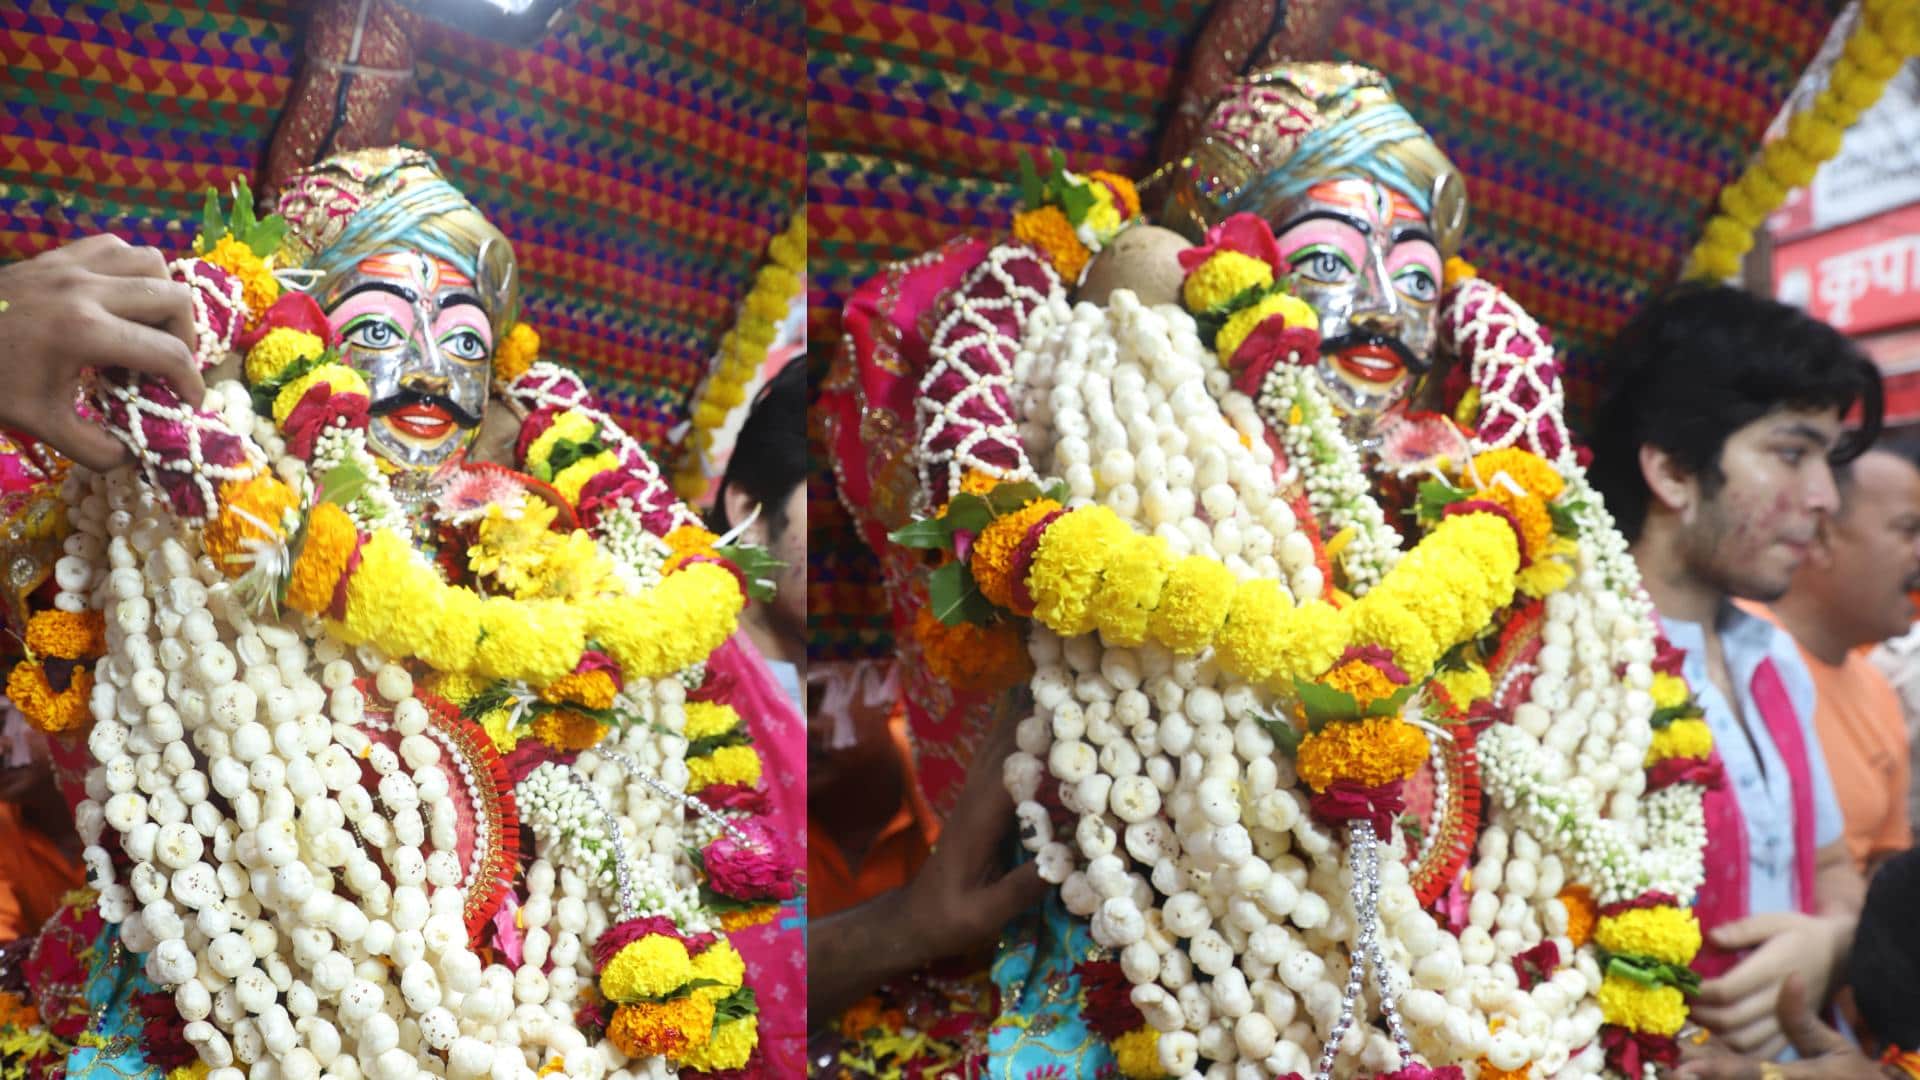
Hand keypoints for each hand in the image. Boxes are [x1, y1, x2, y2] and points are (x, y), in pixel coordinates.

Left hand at [0, 235, 205, 469]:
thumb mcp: (41, 424)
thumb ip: (95, 448)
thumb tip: (134, 455)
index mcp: (84, 332)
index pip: (168, 354)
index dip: (191, 382)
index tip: (190, 402)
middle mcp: (86, 290)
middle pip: (173, 299)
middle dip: (186, 336)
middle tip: (171, 362)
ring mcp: (71, 266)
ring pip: (152, 262)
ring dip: (163, 295)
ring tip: (151, 325)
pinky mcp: (57, 255)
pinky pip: (116, 247)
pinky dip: (132, 269)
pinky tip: (121, 296)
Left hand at [807, 690, 1048, 1022]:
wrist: (915, 919)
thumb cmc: (950, 918)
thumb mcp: (985, 913)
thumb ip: (1019, 889)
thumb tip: (1065, 860)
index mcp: (979, 819)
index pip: (1011, 769)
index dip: (1037, 739)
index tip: (1067, 708)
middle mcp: (975, 798)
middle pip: (1006, 743)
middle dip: (1034, 710)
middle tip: (1069, 673)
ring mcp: (974, 796)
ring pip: (999, 743)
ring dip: (1022, 711)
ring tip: (1049, 675)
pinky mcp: (978, 801)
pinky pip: (997, 755)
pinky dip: (1013, 729)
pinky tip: (1027, 711)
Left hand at [1693, 912, 1852, 1057]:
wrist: (1842, 954)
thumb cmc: (1800, 934)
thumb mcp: (1773, 921)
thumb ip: (1742, 929)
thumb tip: (1711, 938)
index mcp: (1772, 969)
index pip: (1727, 990)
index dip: (1699, 992)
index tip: (1681, 985)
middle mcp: (1780, 999)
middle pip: (1731, 1019)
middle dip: (1700, 1014)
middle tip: (1681, 1003)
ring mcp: (1790, 1020)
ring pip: (1744, 1041)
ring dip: (1715, 1034)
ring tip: (1698, 1017)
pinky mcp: (1795, 1032)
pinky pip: (1763, 1052)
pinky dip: (1738, 1049)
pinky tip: (1722, 1034)